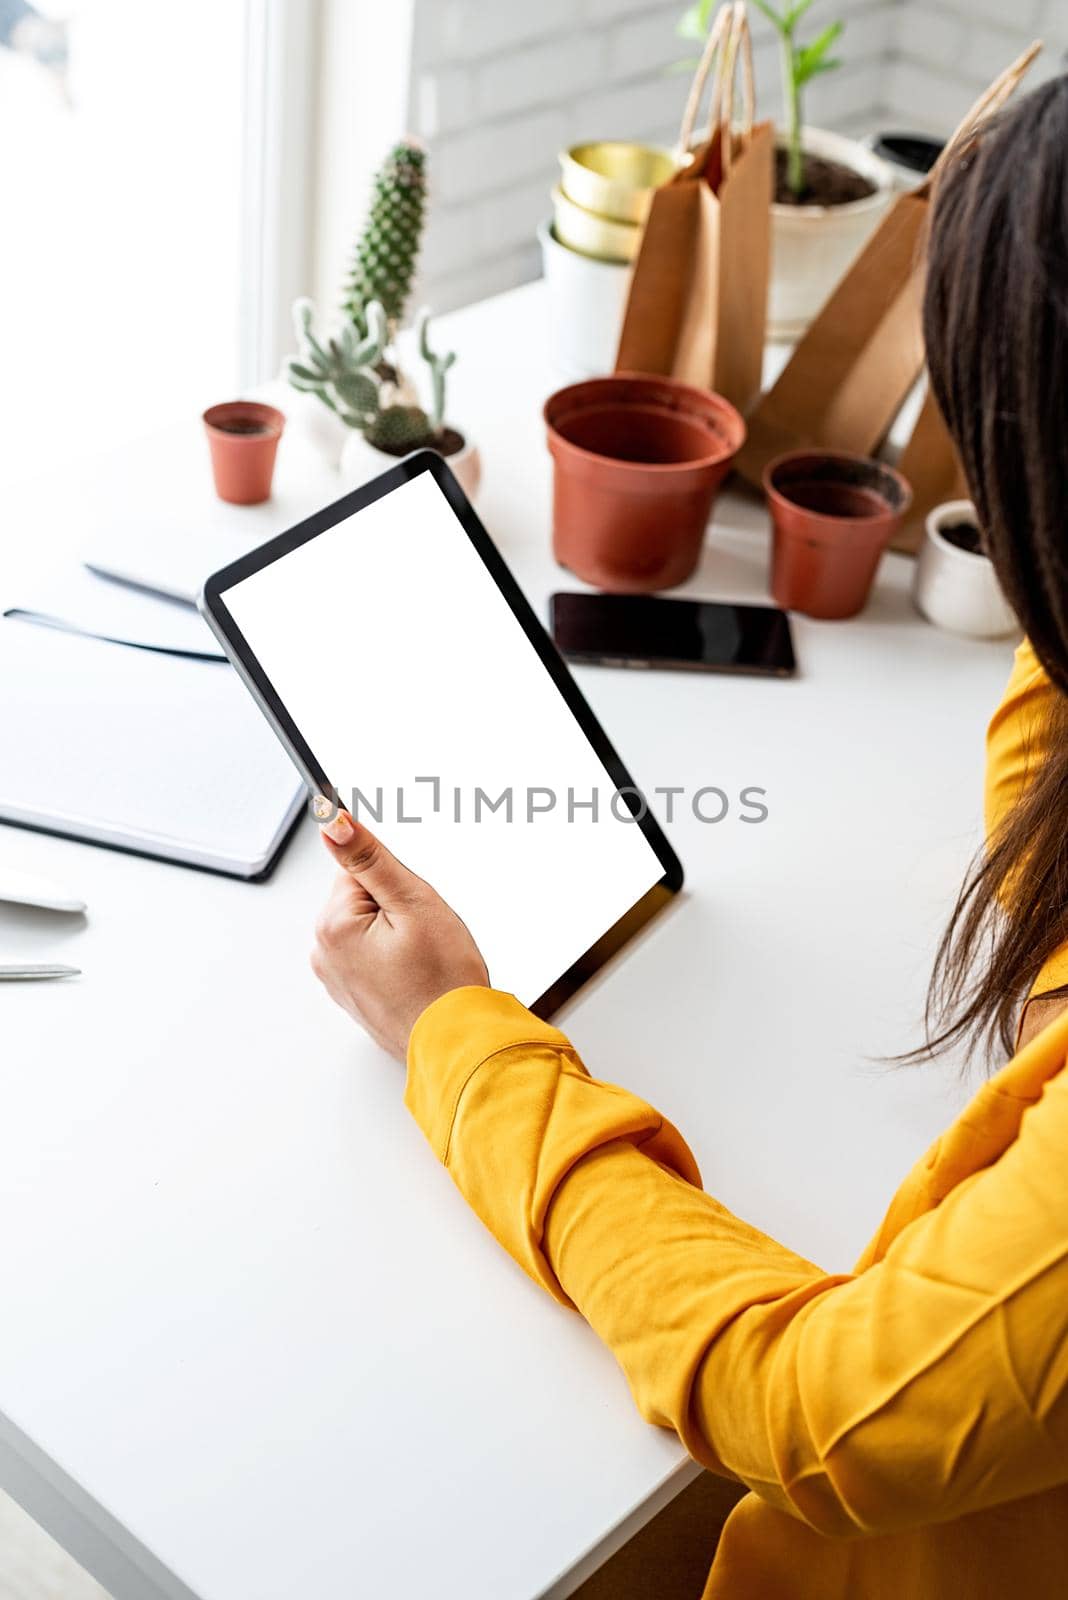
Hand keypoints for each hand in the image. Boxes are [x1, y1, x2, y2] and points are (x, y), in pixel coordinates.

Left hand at [310, 806, 488, 1059]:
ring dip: (398, 935)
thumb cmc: (443, 982)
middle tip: (425, 938)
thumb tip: (333, 822)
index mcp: (332, 925)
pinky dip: (396, 960)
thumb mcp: (413, 902)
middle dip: (398, 909)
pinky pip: (373, 957)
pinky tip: (417, 976)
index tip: (415, 910)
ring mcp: (337, 978)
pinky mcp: (354, 994)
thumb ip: (369, 858)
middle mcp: (324, 953)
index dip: (398, 883)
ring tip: (423, 960)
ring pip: (370, 928)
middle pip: (363, 898)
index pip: (360, 870)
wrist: (458, 1044)